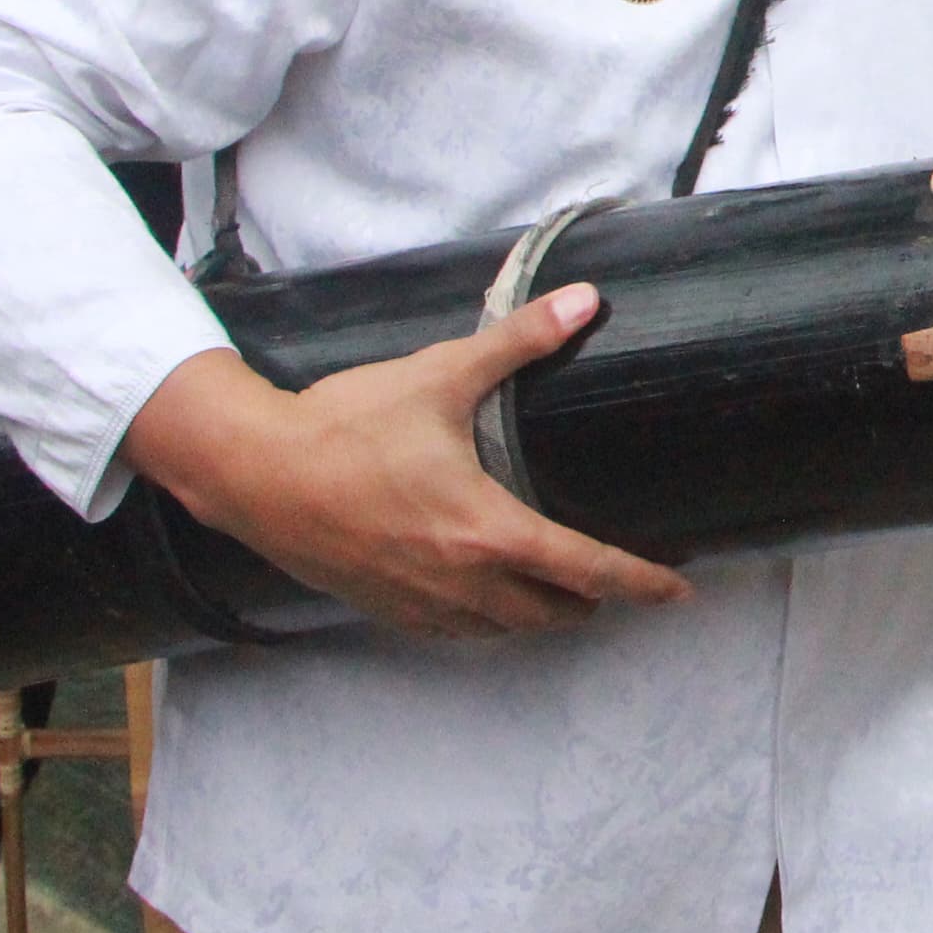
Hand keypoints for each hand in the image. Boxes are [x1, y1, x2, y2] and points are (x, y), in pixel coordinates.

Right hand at [126, 285, 696, 638]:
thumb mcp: (439, 375)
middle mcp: (461, 580)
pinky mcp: (384, 607)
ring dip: (542, 615)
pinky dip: (489, 621)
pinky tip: (491, 600)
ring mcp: (420, 601)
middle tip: (623, 582)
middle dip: (596, 602)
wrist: (253, 472)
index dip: (640, 582)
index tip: (679, 591)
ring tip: (566, 592)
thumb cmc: (345, 425)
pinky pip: (456, 631)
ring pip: (504, 629)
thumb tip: (585, 302)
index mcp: (486, 531)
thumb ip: (519, 342)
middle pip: (553, 613)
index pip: (587, 570)